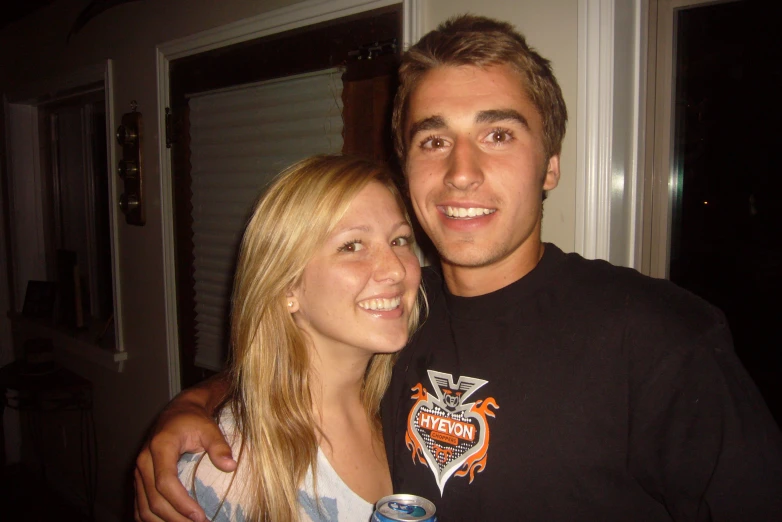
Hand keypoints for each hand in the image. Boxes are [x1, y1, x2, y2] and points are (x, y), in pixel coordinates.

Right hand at [134, 383, 234, 521]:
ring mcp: (139, 473)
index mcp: (160, 447)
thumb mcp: (209, 428)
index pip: (165, 482)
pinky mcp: (139, 481)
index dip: (181, 502)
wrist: (177, 412)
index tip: (200, 516)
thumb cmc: (194, 420)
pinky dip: (152, 520)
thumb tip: (230, 466)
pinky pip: (140, 507)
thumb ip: (219, 445)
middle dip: (176, 518)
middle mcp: (144, 462)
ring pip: (144, 508)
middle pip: (154, 500)